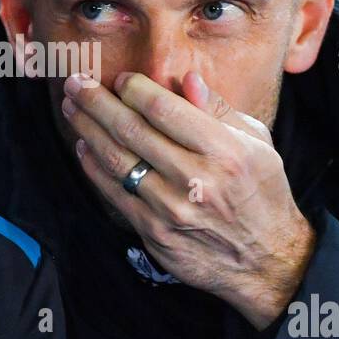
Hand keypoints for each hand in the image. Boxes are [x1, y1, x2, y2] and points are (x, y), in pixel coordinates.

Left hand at [61, 70, 315, 328]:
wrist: (266, 260)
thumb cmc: (262, 193)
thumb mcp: (258, 144)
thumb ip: (219, 110)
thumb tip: (187, 79)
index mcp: (224, 150)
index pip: (164, 109)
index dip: (134, 89)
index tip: (121, 79)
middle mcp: (196, 179)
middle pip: (132, 130)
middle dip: (97, 101)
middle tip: (76, 83)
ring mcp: (172, 209)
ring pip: (117, 160)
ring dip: (87, 129)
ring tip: (72, 107)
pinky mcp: (155, 233)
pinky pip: (114, 193)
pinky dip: (94, 166)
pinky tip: (84, 146)